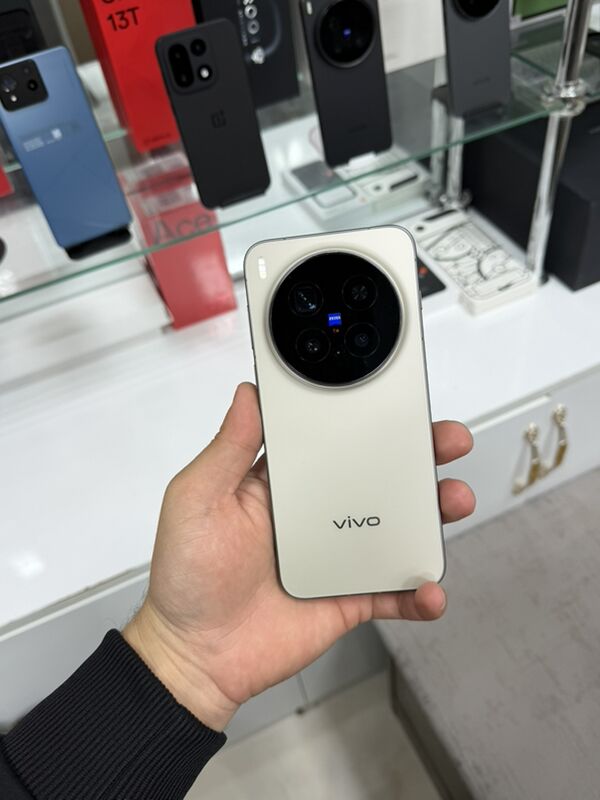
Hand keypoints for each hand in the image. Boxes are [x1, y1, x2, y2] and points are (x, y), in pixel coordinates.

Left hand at [124, 383, 473, 729]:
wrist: (196, 654)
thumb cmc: (187, 574)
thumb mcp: (197, 498)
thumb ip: (227, 448)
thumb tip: (247, 393)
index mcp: (284, 482)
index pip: (332, 439)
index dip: (366, 418)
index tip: (396, 400)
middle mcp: (316, 513)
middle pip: (377, 476)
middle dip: (418, 456)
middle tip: (446, 441)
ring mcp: (337, 555)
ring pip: (396, 528)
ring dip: (431, 514)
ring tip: (453, 501)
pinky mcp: (348, 597)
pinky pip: (394, 591)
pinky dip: (418, 592)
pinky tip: (429, 589)